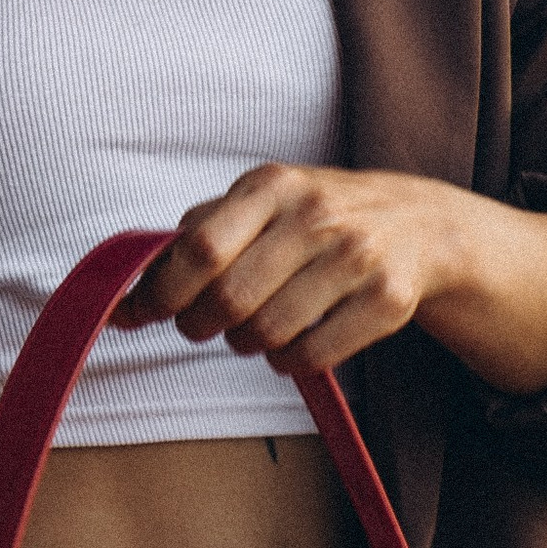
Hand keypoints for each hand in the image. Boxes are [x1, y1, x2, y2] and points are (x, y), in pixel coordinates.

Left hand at [117, 164, 456, 378]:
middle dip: (199, 325)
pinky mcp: (387, 301)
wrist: (420, 223)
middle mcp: (316, 216)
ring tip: (252, 329)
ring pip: (268, 333)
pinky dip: (287, 362)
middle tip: (200, 326)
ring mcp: (356, 258)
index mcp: (272, 185)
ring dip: (245, 344)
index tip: (144, 313)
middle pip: (229, 298)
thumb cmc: (316, 216)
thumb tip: (126, 295)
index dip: (163, 292)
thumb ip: (197, 235)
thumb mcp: (262, 201)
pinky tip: (290, 344)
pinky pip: (312, 356)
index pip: (200, 248)